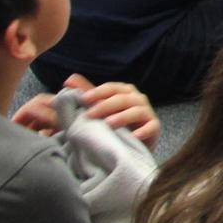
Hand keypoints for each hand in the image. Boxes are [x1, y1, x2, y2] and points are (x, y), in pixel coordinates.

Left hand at [13, 74, 160, 147]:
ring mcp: (146, 112)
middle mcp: (137, 99)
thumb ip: (86, 93)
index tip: (83, 99)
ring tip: (108, 124)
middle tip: (89, 114)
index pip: (111, 88)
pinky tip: (133, 137)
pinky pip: (150, 127)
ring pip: (136, 111)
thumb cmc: (113, 122)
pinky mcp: (154, 127)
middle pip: (122, 98)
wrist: (131, 142)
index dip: (97, 92)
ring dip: (122, 117)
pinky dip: (142, 131)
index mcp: (124, 91)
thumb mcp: (99, 107)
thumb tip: (68, 80)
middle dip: (105, 105)